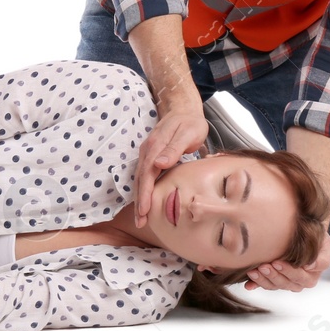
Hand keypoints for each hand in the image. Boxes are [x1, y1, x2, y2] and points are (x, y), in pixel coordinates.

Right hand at [134, 108, 208, 227]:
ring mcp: (147, 153)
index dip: (145, 193)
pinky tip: (145, 201)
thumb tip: (159, 164)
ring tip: (141, 217)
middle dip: (139, 201)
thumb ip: (173, 148)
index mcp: (155, 147)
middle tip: (141, 221)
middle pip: (140, 179)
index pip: (147, 174)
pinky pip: (144, 176)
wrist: (182, 109)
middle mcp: (147, 151)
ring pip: (140, 179)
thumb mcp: (187, 132)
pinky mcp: (150, 156)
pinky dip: (143, 190)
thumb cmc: (190, 122)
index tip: (144, 210)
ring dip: (139, 198)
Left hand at [242, 232, 329, 291]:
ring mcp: (283, 281)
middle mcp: (297, 282)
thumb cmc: (317, 240)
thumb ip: (321, 258)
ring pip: (273, 285)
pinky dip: (255, 284)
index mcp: (310, 277)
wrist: (304, 234)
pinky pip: (263, 284)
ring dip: (262, 279)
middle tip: (263, 266)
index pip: (298, 277)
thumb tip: (309, 266)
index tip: (277, 262)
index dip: (287, 271)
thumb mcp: (326, 247)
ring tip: (253, 271)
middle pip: (284, 283)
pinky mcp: (272, 279)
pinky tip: (248, 285)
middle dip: (273, 275)